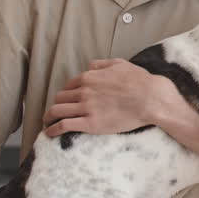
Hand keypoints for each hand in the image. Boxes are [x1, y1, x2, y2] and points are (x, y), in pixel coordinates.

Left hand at [43, 59, 168, 136]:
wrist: (151, 99)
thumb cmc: (140, 82)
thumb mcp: (121, 64)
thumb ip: (103, 64)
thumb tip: (91, 66)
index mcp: (90, 77)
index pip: (69, 86)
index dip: (66, 93)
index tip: (66, 100)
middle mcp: (84, 91)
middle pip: (60, 98)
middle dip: (57, 105)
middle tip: (56, 112)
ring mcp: (85, 108)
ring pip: (56, 111)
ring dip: (49, 117)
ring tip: (47, 123)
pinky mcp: (90, 123)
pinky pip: (63, 125)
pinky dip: (53, 129)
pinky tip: (49, 133)